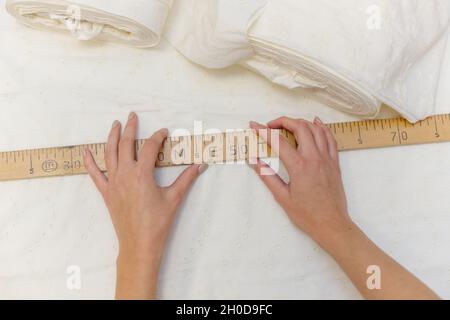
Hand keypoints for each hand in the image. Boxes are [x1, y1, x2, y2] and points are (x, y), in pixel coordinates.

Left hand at [83, 112, 207, 298]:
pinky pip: (95, 174)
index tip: (164, 133)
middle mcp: (125, 174)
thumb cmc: (157, 223)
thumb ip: (187, 179)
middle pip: (126, 144)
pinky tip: (86, 151)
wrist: (139, 244)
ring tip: (114, 125)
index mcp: (141, 174)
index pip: (150, 147)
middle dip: (130, 128)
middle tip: (132, 116)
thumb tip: (200, 165)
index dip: (158, 137)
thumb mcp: (174, 198)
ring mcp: (113, 183)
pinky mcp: (107, 193)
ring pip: (109, 154)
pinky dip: (90, 162)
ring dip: (111, 137)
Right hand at [250, 117, 438, 299]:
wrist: (332, 225)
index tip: (253, 125)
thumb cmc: (306, 215)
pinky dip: (322, 127)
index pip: (278, 141)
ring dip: (300, 122)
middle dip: (283, 121)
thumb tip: (254, 160)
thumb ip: (267, 176)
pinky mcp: (335, 162)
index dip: (263, 131)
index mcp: (299, 167)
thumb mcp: (282, 197)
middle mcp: (314, 158)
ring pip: (316, 129)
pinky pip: (330, 138)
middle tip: (270, 126)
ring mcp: (327, 158)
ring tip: (288, 124)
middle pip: (300, 127)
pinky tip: (316, 122)